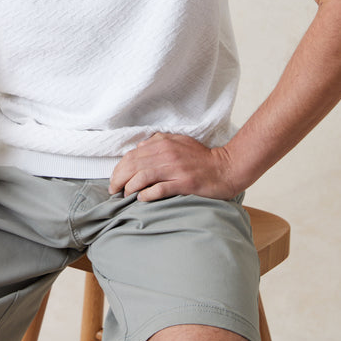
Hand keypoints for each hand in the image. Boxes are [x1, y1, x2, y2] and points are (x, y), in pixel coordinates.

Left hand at [109, 133, 237, 201]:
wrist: (226, 167)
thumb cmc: (202, 157)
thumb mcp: (179, 141)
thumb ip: (158, 141)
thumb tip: (139, 148)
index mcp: (163, 143)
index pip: (132, 155)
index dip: (119, 168)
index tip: (114, 179)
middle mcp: (167, 154)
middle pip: (133, 165)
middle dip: (119, 179)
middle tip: (113, 190)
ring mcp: (175, 168)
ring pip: (142, 177)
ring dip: (130, 188)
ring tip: (125, 195)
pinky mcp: (184, 183)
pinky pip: (159, 189)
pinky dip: (146, 195)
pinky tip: (141, 199)